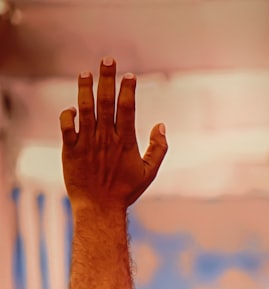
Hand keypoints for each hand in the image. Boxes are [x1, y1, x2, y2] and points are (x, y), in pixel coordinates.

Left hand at [60, 58, 166, 210]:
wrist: (99, 207)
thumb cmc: (126, 191)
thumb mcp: (149, 173)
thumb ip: (158, 148)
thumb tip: (162, 126)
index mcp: (126, 142)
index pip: (127, 108)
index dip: (128, 90)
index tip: (129, 75)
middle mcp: (106, 138)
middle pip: (106, 102)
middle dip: (107, 79)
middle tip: (107, 60)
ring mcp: (87, 142)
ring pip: (85, 109)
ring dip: (84, 89)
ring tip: (85, 73)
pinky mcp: (71, 149)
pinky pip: (67, 126)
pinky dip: (69, 115)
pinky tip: (73, 108)